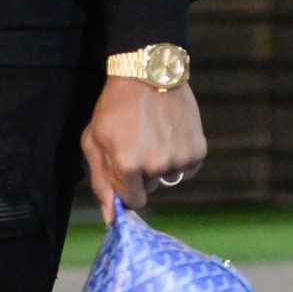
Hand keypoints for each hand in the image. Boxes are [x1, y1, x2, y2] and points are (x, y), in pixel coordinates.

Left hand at [80, 77, 206, 224]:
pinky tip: (170, 135)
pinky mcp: (198, 149)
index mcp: (127, 166)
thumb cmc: (114, 107)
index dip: (128, 189)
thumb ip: (101, 182)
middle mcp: (155, 166)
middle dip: (143, 173)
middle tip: (138, 143)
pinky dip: (180, 157)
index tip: (126, 173)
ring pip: (169, 178)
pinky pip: (188, 168)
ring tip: (154, 135)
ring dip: (162, 164)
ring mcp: (179, 158)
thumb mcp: (94, 142)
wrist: (147, 73)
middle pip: (151, 188)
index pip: (134, 201)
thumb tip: (111, 218)